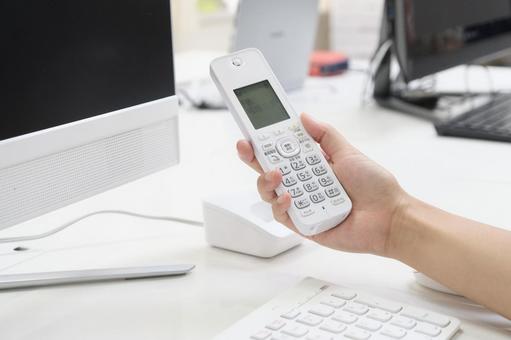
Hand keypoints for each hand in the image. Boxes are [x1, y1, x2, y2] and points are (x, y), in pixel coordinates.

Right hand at [237, 113, 408, 256]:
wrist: (389, 217)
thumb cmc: (374, 187)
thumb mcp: (348, 152)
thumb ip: (325, 135)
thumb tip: (304, 117)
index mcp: (312, 165)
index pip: (281, 152)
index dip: (263, 142)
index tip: (251, 131)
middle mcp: (303, 184)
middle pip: (268, 170)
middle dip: (253, 158)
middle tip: (246, 147)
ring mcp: (302, 204)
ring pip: (269, 193)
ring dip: (266, 181)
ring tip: (277, 174)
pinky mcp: (303, 224)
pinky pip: (282, 215)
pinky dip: (281, 204)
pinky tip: (289, 196)